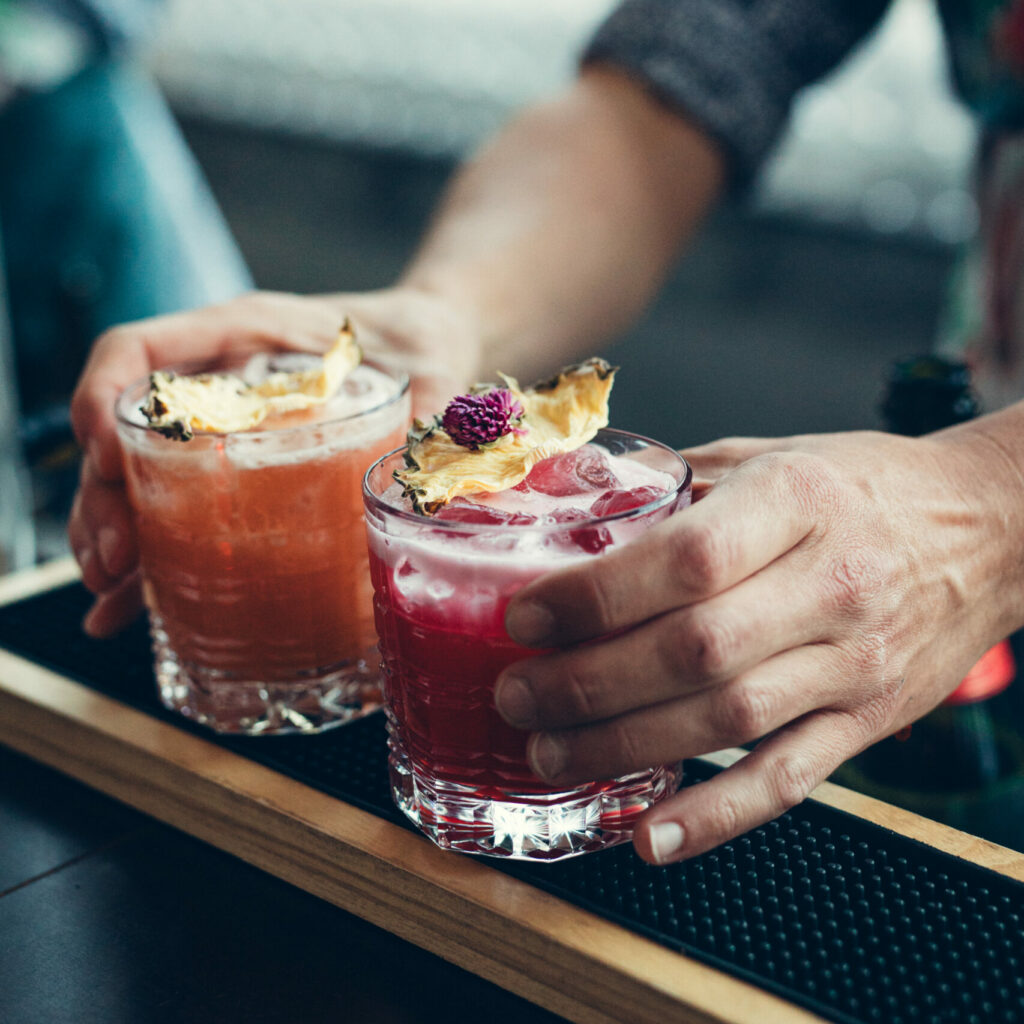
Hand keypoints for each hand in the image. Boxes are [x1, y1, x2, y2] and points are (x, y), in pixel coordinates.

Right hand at [68, 288, 478, 636]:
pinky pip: (178, 511)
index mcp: (246, 337)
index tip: (104, 456)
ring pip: (139, 478)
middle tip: (112, 561)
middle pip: (128, 432)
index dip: (103, 397)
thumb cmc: (421, 347)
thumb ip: (435, 418)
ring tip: (110, 592)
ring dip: (115, 534)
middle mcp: (219, 381)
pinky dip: (153, 558)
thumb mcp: (431, 372)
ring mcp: (222, 429)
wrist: (429, 348)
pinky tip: (130, 607)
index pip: (140, 351)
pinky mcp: (237, 472)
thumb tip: (443, 490)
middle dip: (106, 498)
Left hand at [494, 429, 1012, 862]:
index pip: (687, 560)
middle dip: (588, 683)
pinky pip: (788, 779)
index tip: (527, 618)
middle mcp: (832, 584)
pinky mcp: (869, 719)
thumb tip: (575, 510)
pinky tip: (649, 834)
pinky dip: (714, 816)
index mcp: (798, 501)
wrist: (989, 528)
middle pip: (694, 651)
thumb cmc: (864, 485)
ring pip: (728, 720)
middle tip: (518, 696)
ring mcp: (855, 662)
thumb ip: (677, 483)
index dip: (596, 597)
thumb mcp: (772, 455)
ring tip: (550, 752)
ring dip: (624, 747)